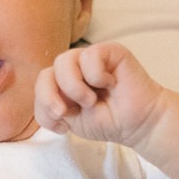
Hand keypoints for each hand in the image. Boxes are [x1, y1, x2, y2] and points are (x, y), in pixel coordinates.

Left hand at [34, 42, 164, 145]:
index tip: (62, 127)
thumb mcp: (72, 121)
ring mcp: (89, 57)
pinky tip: (111, 84)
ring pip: (64, 61)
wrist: (138, 124)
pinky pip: (90, 56)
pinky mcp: (109, 50)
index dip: (43, 106)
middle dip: (50, 97)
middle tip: (66, 112)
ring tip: (91, 100)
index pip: (40, 86)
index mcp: (61, 82)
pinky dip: (96, 76)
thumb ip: (51, 108)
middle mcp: (73, 67)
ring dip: (74, 87)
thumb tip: (47, 97)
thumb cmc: (108, 121)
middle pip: (46, 74)